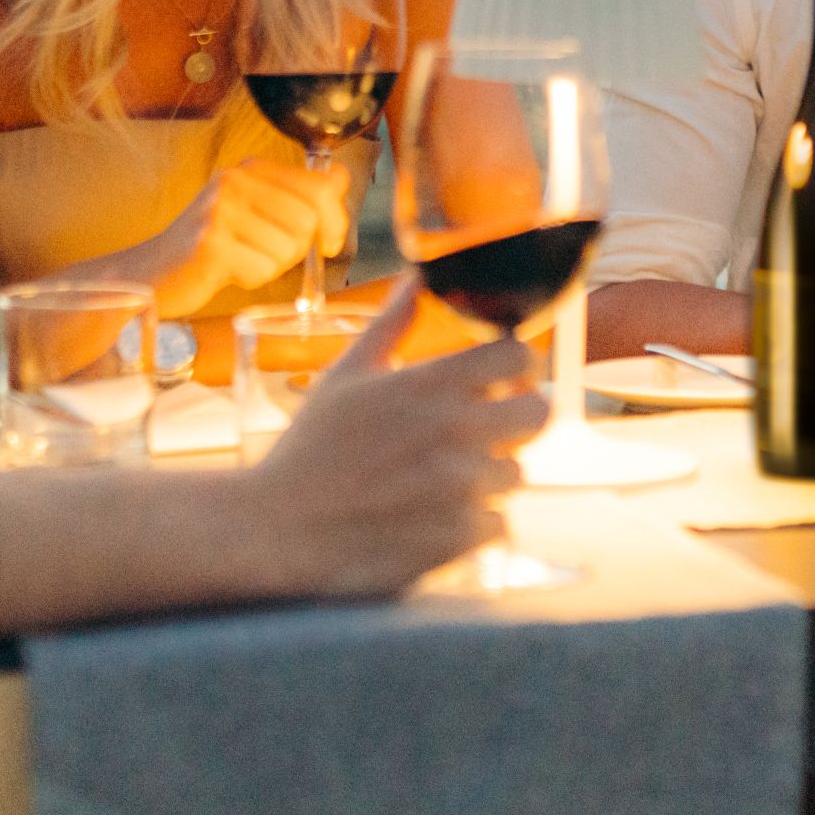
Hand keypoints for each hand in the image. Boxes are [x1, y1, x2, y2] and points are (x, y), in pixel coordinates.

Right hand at [144, 150, 358, 312]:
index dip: (334, 220)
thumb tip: (340, 178)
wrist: (152, 272)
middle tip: (265, 255)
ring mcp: (220, 210)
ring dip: (270, 266)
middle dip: (296, 249)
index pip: (321, 187)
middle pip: (308, 221)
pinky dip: (251, 280)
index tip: (327, 242)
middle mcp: (235, 181)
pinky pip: (262, 270)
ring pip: (287, 249)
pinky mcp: (210, 243)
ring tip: (240, 260)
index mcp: (250, 169)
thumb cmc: (212, 247)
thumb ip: (298, 195)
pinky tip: (226, 272)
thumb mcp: (256, 211)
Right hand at [234, 288, 543, 595]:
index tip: (502, 380)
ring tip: (439, 482)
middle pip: (537, 412)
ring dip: (487, 478)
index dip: (517, 365)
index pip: (518, 355)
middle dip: (516, 418)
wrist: (277, 530)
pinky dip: (472, 524)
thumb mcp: (345, 375)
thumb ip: (392, 324)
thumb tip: (417, 276)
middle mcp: (454, 430)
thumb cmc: (309, 449)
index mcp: (429, 383)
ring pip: (515, 473)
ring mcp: (460, 486)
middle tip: (486, 431)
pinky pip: (498, 523)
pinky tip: (431, 518)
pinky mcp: (458, 537)